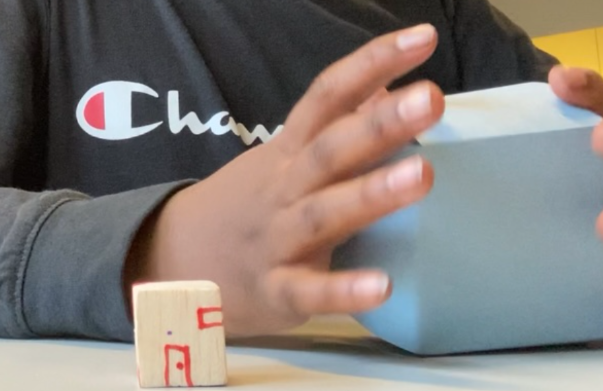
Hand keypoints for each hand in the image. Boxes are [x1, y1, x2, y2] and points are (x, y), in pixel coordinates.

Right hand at [127, 24, 444, 336]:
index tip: (423, 39)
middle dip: (378, 124)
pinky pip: (308, 292)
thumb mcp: (283, 158)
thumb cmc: (247, 207)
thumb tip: (386, 85)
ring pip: (322, 214)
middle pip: (329, 150)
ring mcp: (276, 240)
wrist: (173, 261)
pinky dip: (342, 290)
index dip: (371, 64)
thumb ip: (332, 126)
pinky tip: (382, 286)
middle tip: (429, 98)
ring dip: (369, 193)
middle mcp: (283, 188)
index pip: (328, 97)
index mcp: (288, 152)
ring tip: (422, 174)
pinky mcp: (275, 292)